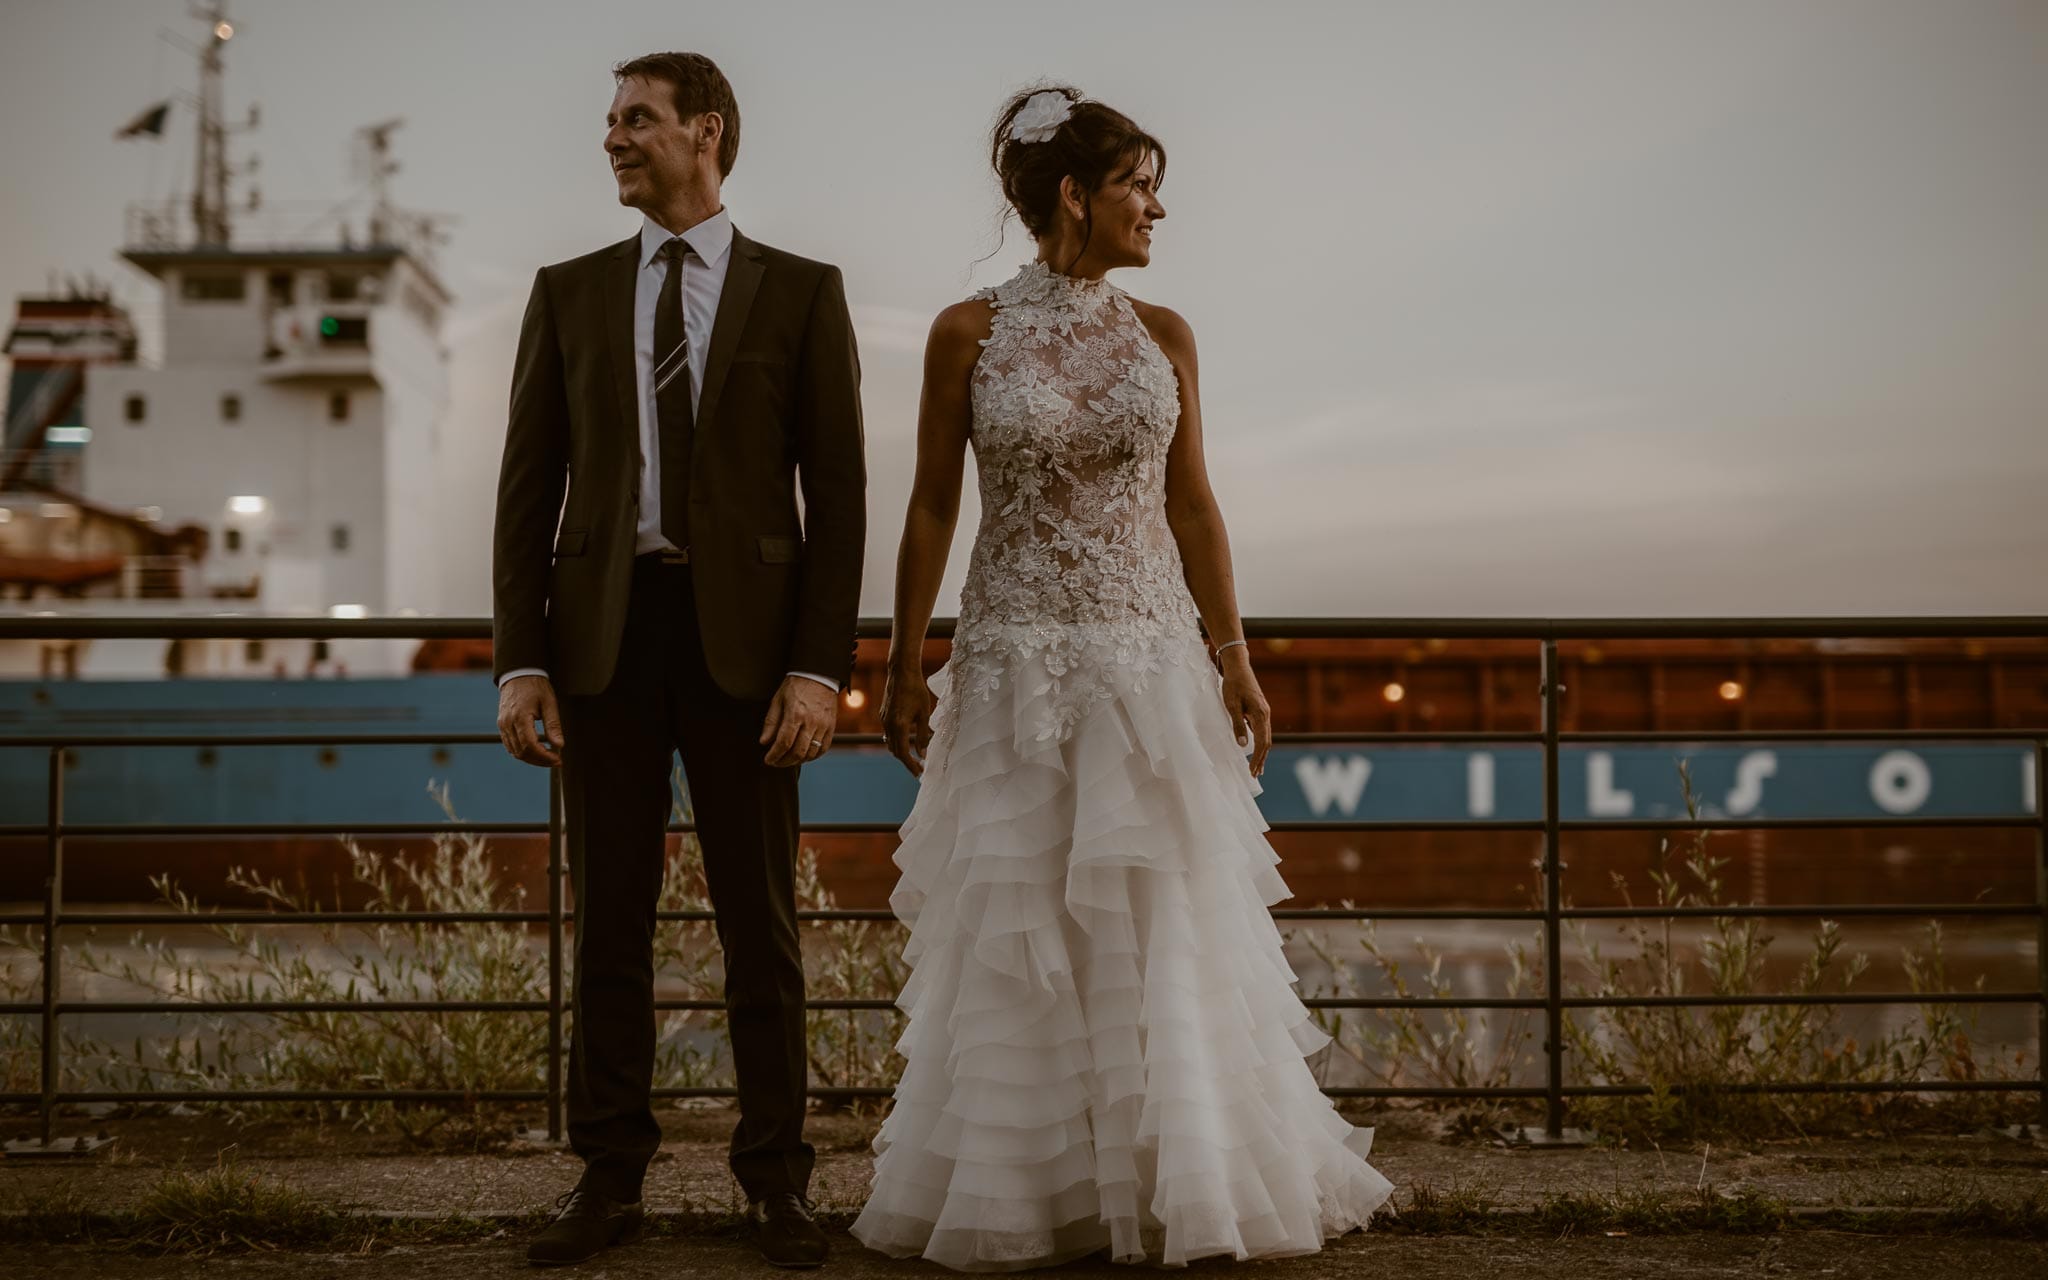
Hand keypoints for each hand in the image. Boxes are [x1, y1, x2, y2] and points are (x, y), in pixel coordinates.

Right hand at [498, 674, 564, 767]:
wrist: (519, 675)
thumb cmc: (536, 687)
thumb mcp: (549, 703)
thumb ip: (553, 725)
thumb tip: (559, 745)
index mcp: (520, 717)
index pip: (530, 745)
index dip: (544, 757)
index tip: (558, 760)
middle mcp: (508, 723)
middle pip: (522, 752)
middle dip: (540, 760)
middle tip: (556, 761)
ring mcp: (503, 725)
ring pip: (515, 752)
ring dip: (531, 759)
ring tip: (548, 758)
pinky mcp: (502, 725)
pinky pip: (510, 745)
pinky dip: (522, 752)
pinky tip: (536, 752)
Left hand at [760, 675, 838, 766]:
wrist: (819, 675)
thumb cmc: (796, 686)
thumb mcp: (778, 700)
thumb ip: (771, 722)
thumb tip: (764, 742)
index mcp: (796, 714)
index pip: (784, 743)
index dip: (774, 755)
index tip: (768, 760)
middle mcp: (811, 722)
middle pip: (798, 752)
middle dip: (784, 762)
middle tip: (776, 762)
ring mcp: (823, 725)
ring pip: (811, 753)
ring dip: (798, 761)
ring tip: (788, 759)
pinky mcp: (831, 727)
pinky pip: (823, 748)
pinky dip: (813, 756)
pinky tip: (803, 755)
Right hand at [882, 663, 935, 776]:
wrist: (901, 672)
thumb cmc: (916, 690)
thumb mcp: (924, 714)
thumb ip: (922, 735)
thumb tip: (922, 753)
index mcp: (899, 725)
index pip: (903, 753)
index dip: (911, 765)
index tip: (919, 773)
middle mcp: (888, 725)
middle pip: (895, 750)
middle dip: (906, 761)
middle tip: (918, 768)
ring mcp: (884, 720)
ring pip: (890, 742)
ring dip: (900, 751)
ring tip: (913, 756)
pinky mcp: (883, 714)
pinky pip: (888, 733)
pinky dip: (896, 740)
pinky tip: (905, 740)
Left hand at [1219, 648, 1271, 777]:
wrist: (1238, 666)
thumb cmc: (1233, 685)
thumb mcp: (1231, 706)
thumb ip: (1237, 725)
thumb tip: (1243, 745)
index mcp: (1260, 714)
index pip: (1262, 743)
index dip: (1257, 759)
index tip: (1252, 772)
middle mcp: (1265, 714)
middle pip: (1267, 742)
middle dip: (1261, 759)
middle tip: (1255, 775)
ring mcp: (1264, 712)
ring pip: (1266, 736)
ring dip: (1262, 753)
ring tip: (1257, 767)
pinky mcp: (1260, 709)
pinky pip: (1263, 730)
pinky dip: (1260, 742)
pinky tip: (1255, 749)